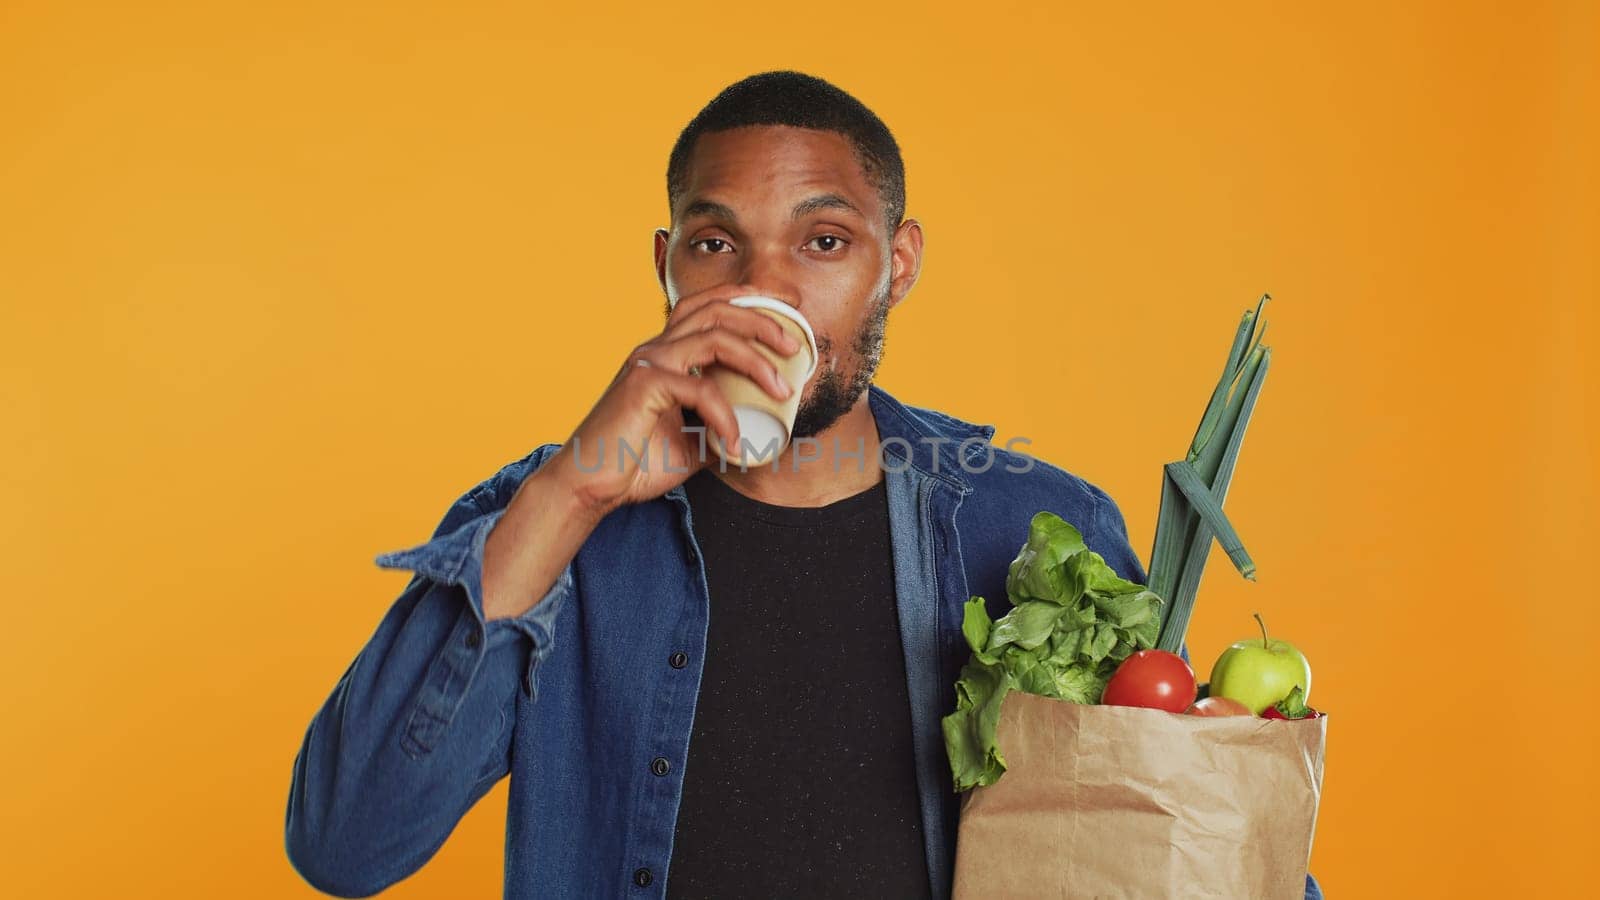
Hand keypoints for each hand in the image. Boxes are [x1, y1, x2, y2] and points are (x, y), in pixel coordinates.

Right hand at [540, 283, 802, 516]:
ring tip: (783, 388)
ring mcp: (648, 362)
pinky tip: (734, 443)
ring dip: (756, 359)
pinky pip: (701, 389)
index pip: (708, 307)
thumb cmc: (634, 463)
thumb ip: (718, 427)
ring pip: (714, 337)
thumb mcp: (691, 442)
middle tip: (796, 343)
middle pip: (716, 308)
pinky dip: (726, 416)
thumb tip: (756, 432)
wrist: (591, 487)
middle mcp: (656, 348)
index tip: (788, 308)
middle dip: (763, 318)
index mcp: (665, 353)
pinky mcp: (643, 384)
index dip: (748, 299)